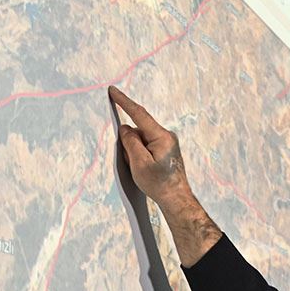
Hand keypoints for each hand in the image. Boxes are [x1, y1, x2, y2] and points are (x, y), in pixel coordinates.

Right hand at [108, 85, 194, 207]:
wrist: (176, 198)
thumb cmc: (160, 184)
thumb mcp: (139, 163)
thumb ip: (130, 142)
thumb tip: (125, 129)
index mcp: (161, 136)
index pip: (139, 114)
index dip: (124, 102)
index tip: (113, 91)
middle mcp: (166, 136)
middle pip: (138, 131)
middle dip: (129, 144)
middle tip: (131, 162)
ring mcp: (167, 143)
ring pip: (141, 140)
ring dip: (134, 153)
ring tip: (141, 170)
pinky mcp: (165, 150)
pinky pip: (146, 147)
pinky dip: (140, 156)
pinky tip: (144, 170)